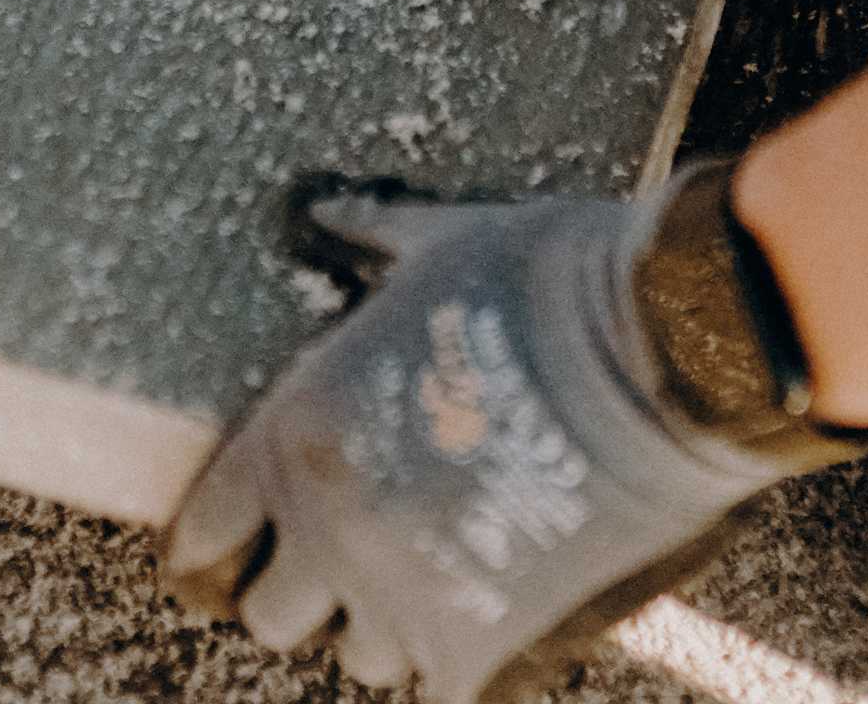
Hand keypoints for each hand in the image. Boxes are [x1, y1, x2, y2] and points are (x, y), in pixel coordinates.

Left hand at [163, 165, 859, 701]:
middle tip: (345, 551)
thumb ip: (367, 239)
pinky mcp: (481, 644)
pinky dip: (456, 654)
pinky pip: (436, 684)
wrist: (660, 346)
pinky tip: (486, 611)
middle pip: (271, 613)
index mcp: (298, 435)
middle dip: (302, 585)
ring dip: (382, 620)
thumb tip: (325, 210)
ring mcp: (402, 598)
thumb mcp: (436, 241)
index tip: (230, 540)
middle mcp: (330, 530)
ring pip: (356, 654)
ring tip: (426, 575)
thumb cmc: (546, 278)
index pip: (207, 527)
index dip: (218, 532)